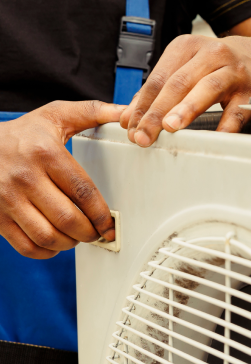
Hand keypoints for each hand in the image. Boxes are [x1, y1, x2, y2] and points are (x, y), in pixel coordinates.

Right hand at [0, 101, 125, 258]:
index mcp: (46, 154)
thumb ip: (93, 112)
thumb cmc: (24, 132)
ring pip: (47, 236)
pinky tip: (56, 243)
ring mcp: (8, 199)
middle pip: (67, 218)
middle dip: (89, 232)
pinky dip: (46, 251)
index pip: (82, 191)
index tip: (111, 224)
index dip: (101, 213)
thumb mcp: (57, 114)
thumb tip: (125, 112)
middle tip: (98, 232)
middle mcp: (25, 178)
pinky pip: (25, 246)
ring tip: (79, 237)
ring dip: (70, 243)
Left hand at [121, 34, 250, 145]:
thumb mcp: (187, 66)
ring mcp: (234, 71)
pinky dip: (227, 124)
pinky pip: (238, 110)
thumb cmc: (217, 65)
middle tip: (142, 134)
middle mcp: (212, 54)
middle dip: (157, 111)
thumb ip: (159, 90)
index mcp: (187, 46)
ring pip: (208, 88)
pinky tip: (215, 136)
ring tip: (171, 126)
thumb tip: (127, 116)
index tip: (129, 126)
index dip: (142, 103)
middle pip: (179, 83)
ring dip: (187, 108)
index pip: (159, 77)